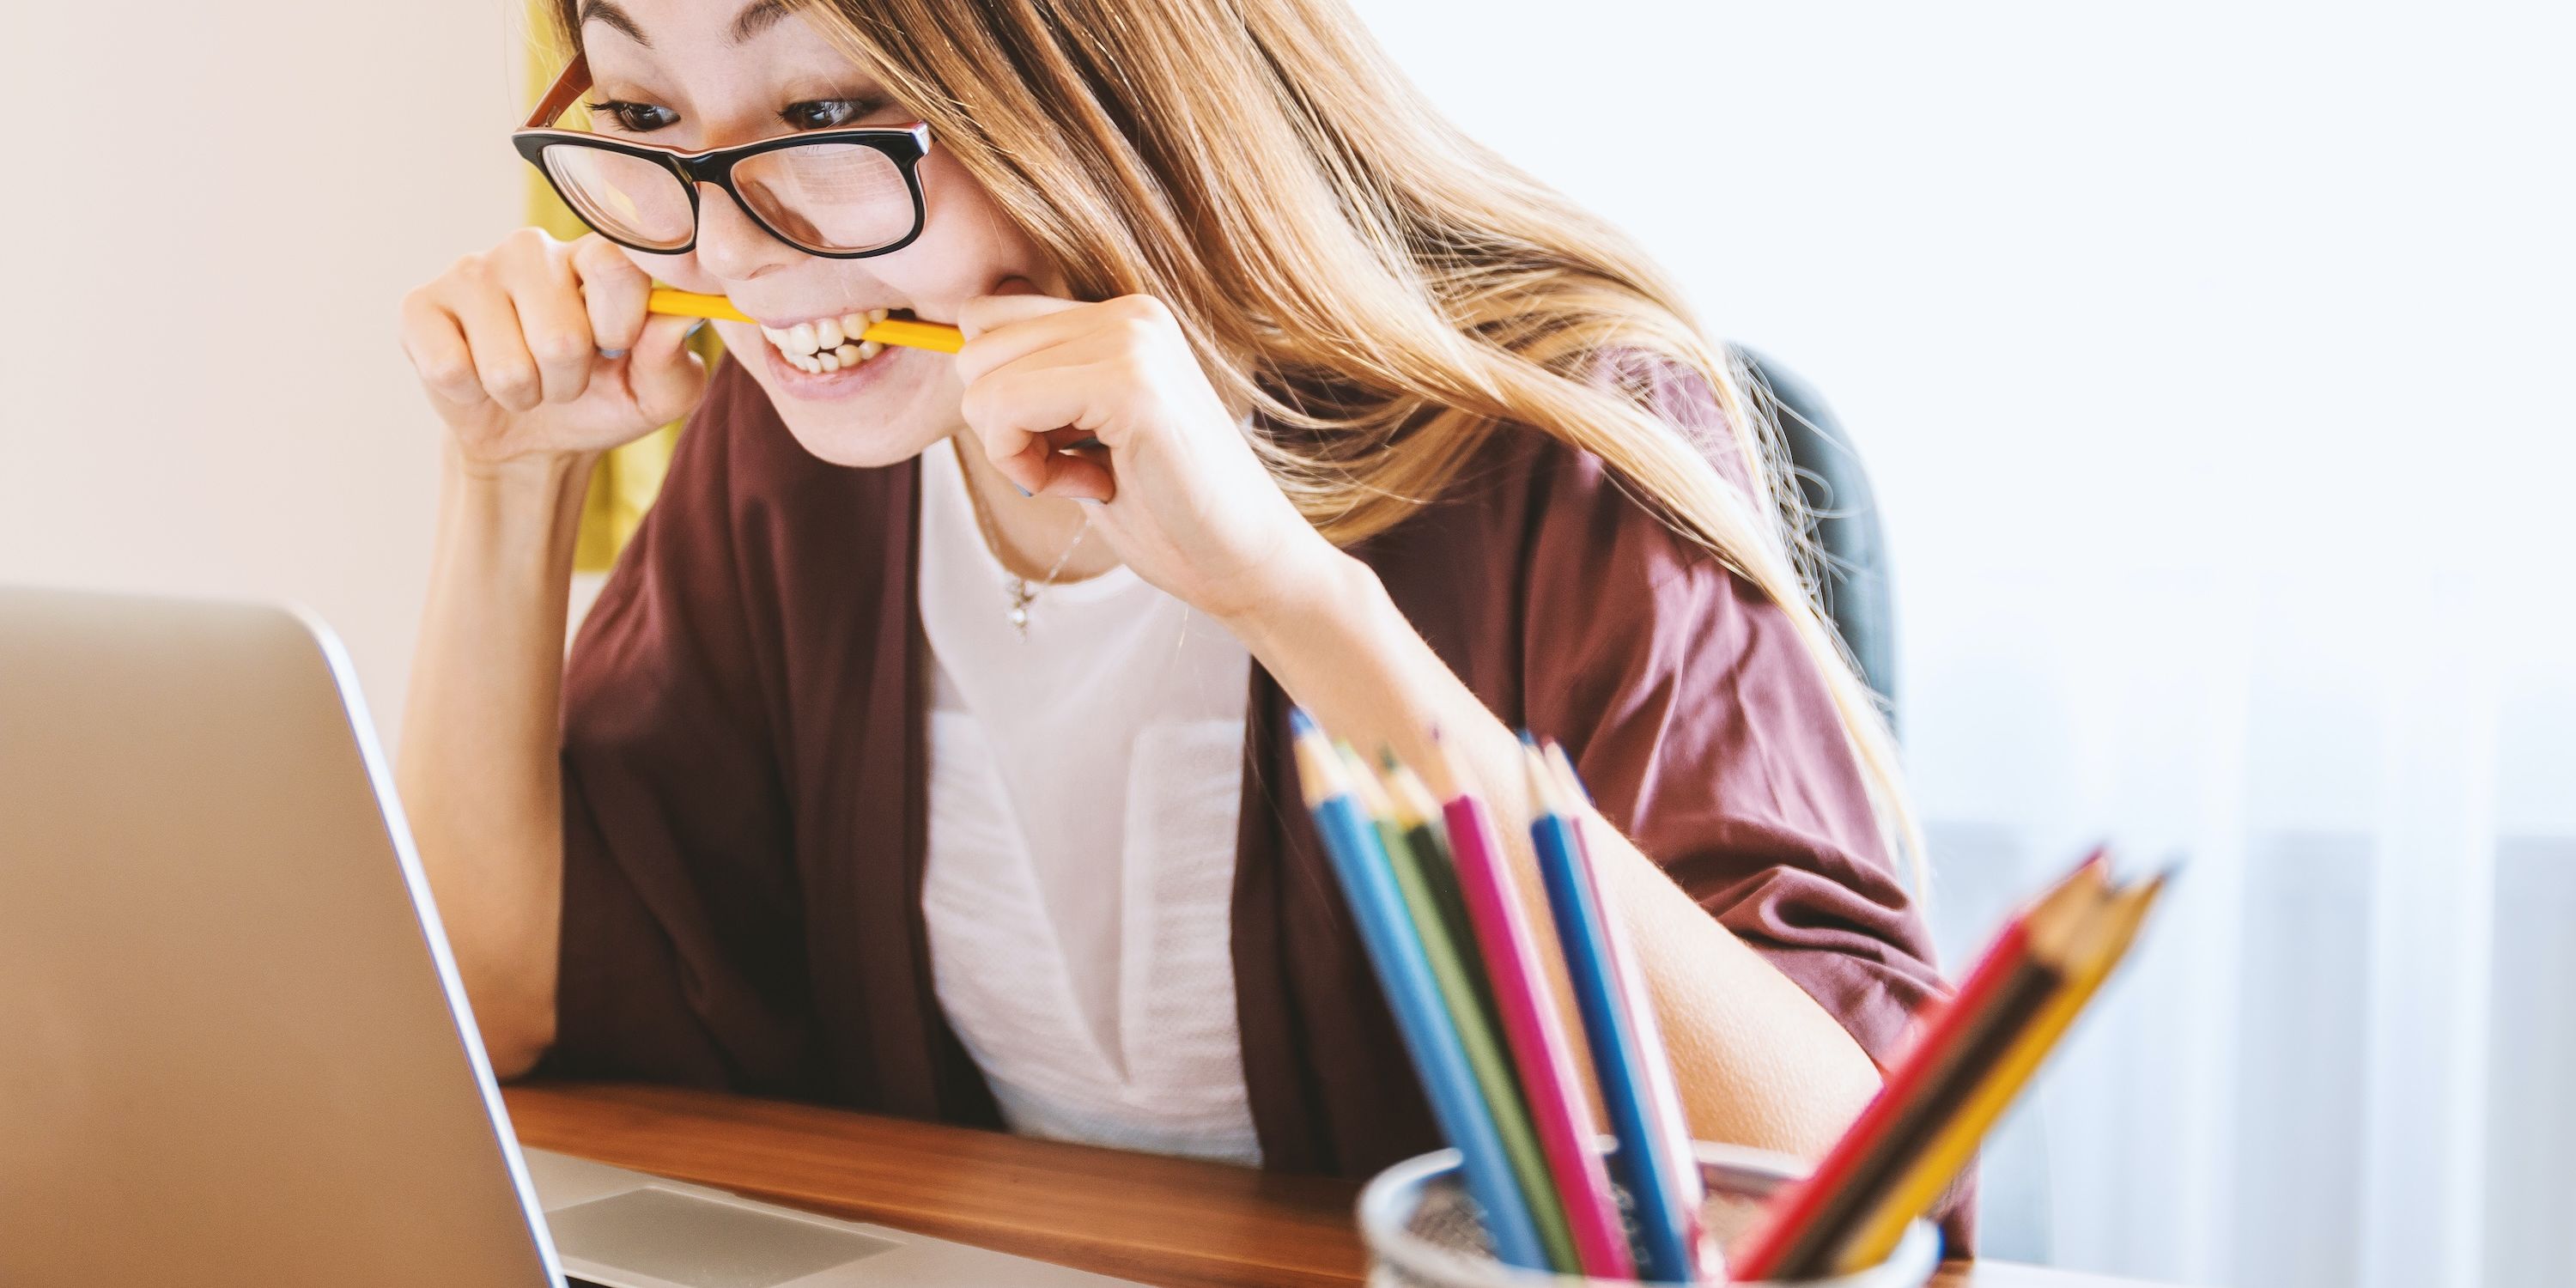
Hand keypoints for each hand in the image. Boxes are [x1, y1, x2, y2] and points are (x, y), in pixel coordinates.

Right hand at [398, 228, 708, 473]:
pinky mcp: (420, 306)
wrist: (532, 438)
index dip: (620, 325)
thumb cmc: (602, 400)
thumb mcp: (656, 393)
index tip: (617, 347)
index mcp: (594, 256)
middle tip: (564, 378)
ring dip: (524, 394)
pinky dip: (472, 395)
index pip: (615, 266)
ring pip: (507, 365)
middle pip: (561, 335)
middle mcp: (531, 250)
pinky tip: (475, 377)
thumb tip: (677, 318)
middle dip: (569, 381)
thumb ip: (673, 359)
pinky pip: (450, 369)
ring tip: (524, 381)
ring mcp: (471, 272)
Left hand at [954, 291, 1344, 624]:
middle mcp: (1129, 313)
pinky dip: (1024, 464)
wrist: (1247, 565)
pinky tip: (1088, 486)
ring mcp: (1133, 340)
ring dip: (1013, 447)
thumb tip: (957, 355)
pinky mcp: (1131, 384)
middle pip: (974, 343)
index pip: (988, 319)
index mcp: (1123, 317)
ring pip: (982, 378)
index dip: (999, 396)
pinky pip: (1006, 406)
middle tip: (1070, 467)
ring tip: (1085, 475)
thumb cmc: (1167, 513)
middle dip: (1000, 422)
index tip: (1058, 447)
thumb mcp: (1086, 433)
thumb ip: (1039, 387)